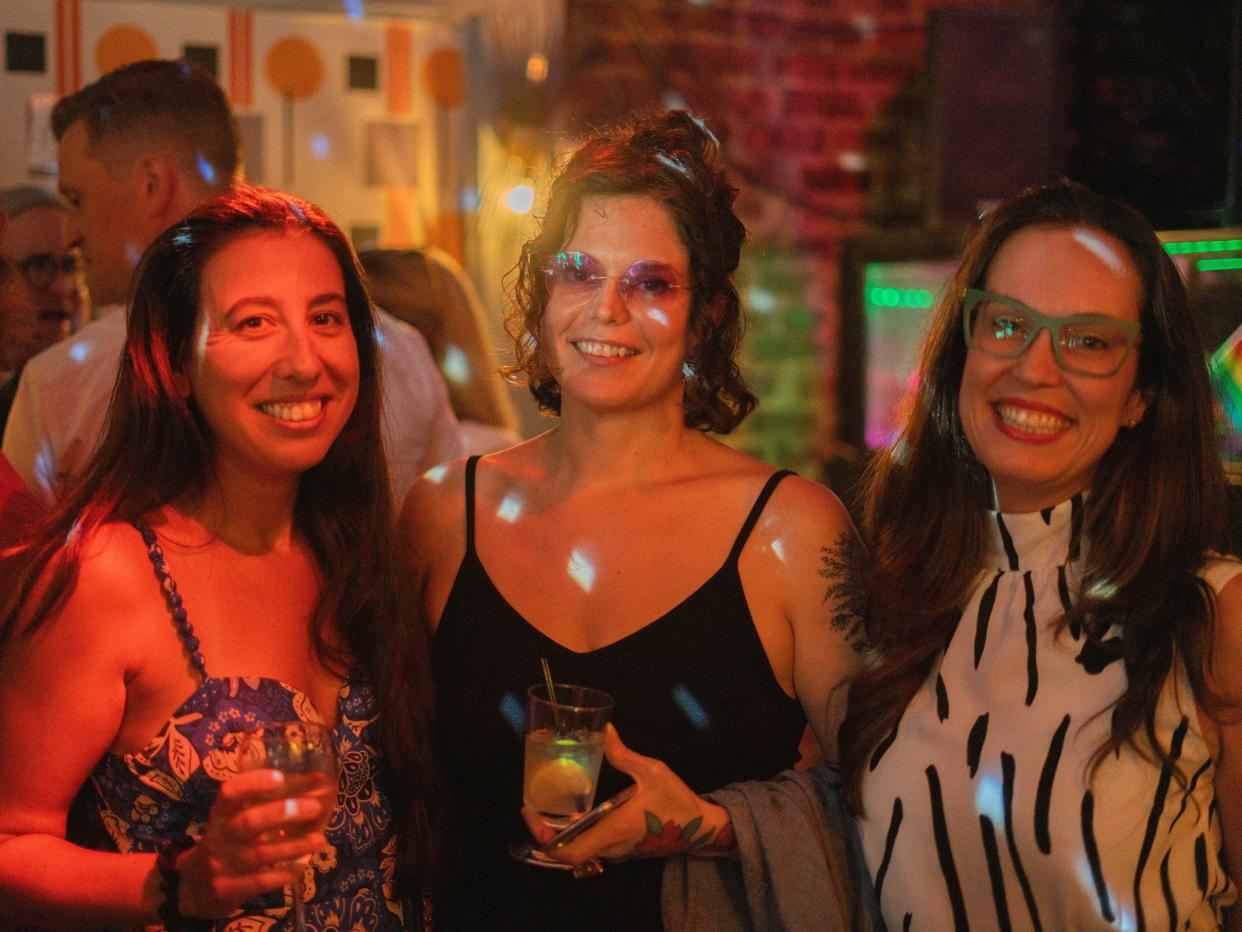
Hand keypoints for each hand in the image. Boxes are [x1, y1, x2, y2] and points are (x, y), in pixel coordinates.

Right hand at [173, 769, 327, 917]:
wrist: (192, 890)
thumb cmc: (224, 845)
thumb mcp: (231, 822)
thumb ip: (263, 804)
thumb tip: (317, 781)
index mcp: (219, 815)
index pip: (228, 793)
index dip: (252, 783)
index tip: (280, 777)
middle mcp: (218, 837)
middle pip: (248, 822)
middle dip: (283, 813)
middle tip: (314, 808)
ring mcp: (221, 865)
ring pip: (260, 854)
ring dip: (295, 846)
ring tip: (320, 839)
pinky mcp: (226, 890)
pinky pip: (259, 882)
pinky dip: (282, 874)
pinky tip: (300, 869)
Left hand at [522, 723, 734, 867]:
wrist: (701, 828)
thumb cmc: (676, 801)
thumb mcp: (652, 771)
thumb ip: (623, 754)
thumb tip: (604, 729)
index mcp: (612, 830)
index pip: (566, 850)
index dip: (542, 837)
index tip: (530, 813)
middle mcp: (611, 847)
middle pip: (566, 854)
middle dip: (545, 834)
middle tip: (535, 808)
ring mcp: (618, 852)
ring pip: (579, 852)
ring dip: (561, 835)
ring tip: (550, 808)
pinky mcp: (624, 850)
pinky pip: (592, 848)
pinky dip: (577, 835)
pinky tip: (576, 813)